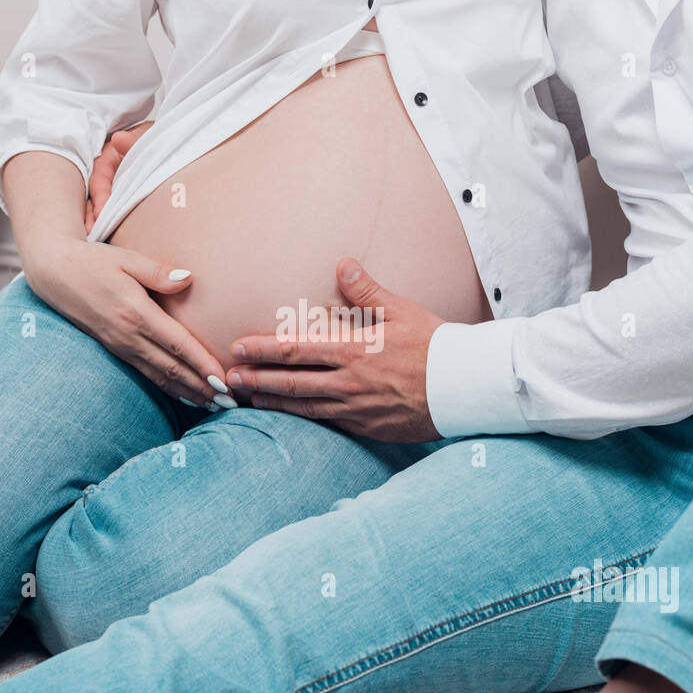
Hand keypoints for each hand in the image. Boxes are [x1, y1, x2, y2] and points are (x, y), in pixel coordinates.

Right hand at [27, 238, 231, 408]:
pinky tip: (186, 396)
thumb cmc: (94, 261)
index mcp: (136, 313)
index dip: (202, 365)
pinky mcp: (115, 349)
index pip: (178, 344)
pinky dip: (169, 388)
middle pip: (173, 369)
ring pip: (161, 377)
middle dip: (204, 388)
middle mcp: (128, 336)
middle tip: (231, 404)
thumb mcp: (127, 259)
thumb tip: (188, 279)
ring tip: (215, 406)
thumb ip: (159, 272)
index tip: (224, 382)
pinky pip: (147, 374)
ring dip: (190, 394)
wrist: (54, 274)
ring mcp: (120, 346)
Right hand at [85, 120, 154, 233]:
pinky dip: (111, 223)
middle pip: (96, 195)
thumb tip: (120, 139)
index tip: (101, 212)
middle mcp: (108, 174)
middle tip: (92, 231)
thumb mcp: (146, 136)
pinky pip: (115, 211)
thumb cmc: (157, 138)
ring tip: (95, 237)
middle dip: (93, 214)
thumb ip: (134, 141)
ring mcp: (114, 187)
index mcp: (109, 157)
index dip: (100, 195)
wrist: (173, 143)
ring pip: (101, 205)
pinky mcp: (123, 199)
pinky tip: (111, 238)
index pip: (100, 178)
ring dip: (98, 221)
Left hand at [226, 258, 443, 442]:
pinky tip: (290, 418)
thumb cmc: (435, 344)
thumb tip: (343, 265)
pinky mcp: (368, 428)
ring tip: (248, 400)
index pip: (297, 350)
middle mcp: (348, 383)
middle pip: (291, 383)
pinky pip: (328, 425)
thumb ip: (367, 291)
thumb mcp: (402, 310)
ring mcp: (356, 410)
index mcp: (353, 351)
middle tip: (227, 378)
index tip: (238, 348)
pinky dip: (304, 421)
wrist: (464, 386)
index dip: (263, 350)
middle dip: (256, 381)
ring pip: (304, 409)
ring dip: (273, 403)